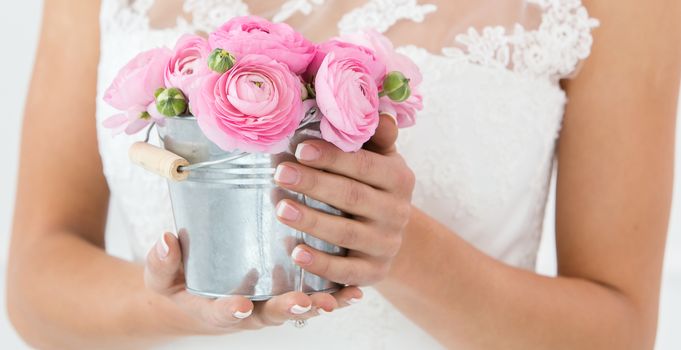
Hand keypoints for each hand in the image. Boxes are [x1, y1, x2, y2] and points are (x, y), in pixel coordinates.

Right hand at [144, 233, 362, 333]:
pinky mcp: (289, 291)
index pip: (222, 312)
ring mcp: (272, 302)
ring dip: (321, 304)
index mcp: (218, 308)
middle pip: (272, 313)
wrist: (200, 296)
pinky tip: (355, 291)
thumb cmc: (182, 283)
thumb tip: (164, 241)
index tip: (236, 306)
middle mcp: (251, 310)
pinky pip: (314, 296)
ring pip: (299, 307)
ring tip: (341, 299)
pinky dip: (334, 295)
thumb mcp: (164, 276)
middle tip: (304, 303)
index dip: (228, 311)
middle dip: (289, 308)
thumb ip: (162, 263)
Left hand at [274, 115, 414, 285]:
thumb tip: (367, 104)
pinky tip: (296, 252)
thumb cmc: (375, 187)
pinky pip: (347, 271)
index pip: (365, 165)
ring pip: (347, 233)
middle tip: (280, 174)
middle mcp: (397, 211)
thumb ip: (374, 136)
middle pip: (353, 197)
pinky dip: (321, 263)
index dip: (333, 157)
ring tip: (281, 209)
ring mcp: (386, 244)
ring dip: (312, 221)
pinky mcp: (374, 272)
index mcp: (399, 178)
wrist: (394, 236)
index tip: (300, 148)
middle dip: (314, 184)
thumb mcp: (381, 159)